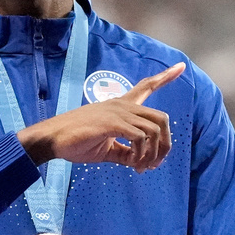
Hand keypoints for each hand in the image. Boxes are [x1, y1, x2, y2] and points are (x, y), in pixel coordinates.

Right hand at [17, 62, 185, 172]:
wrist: (53, 139)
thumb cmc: (75, 142)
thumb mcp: (105, 149)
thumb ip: (124, 152)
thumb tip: (139, 162)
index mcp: (120, 106)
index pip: (146, 86)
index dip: (165, 77)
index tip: (181, 66)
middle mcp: (122, 105)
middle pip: (162, 118)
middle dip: (166, 144)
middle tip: (156, 164)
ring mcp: (118, 113)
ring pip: (154, 130)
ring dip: (153, 153)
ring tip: (142, 167)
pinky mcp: (112, 123)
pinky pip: (140, 137)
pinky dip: (142, 154)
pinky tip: (133, 164)